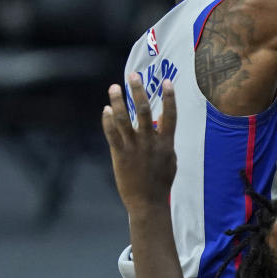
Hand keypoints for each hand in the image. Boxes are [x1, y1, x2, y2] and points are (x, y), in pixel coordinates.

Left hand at [101, 76, 177, 212]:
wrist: (147, 202)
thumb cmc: (161, 181)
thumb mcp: (170, 160)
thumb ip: (165, 142)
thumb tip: (160, 127)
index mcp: (166, 143)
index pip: (170, 115)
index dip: (169, 97)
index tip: (167, 81)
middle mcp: (149, 142)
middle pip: (144, 111)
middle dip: (138, 91)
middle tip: (133, 75)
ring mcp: (133, 147)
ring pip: (124, 119)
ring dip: (119, 101)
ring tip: (114, 87)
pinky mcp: (119, 154)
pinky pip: (111, 133)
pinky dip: (108, 120)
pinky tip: (106, 109)